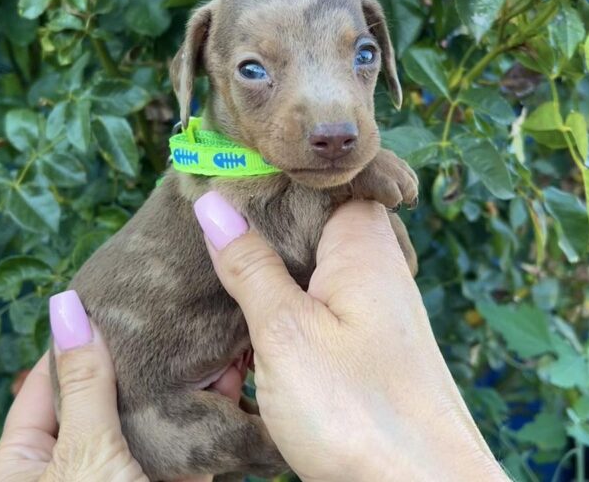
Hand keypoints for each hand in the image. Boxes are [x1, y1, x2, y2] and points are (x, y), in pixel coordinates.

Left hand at [0, 291, 212, 481]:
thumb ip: (84, 384)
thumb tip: (66, 308)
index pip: (44, 386)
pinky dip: (207, 416)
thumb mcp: (84, 454)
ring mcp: (124, 478)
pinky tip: (228, 376)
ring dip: (178, 387)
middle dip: (136, 361)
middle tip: (163, 310)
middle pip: (103, 402)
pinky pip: (189, 448)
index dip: (74, 342)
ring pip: (150, 423)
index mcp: (26, 466)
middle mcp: (75, 470)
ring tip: (201, 334)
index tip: (106, 300)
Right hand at [194, 193, 507, 481]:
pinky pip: (319, 316)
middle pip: (311, 229)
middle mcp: (377, 269)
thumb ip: (248, 266)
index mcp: (363, 245)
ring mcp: (375, 310)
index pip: (323, 180)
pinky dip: (285, 326)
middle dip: (262, 242)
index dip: (275, 177)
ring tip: (229, 316)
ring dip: (269, 292)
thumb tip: (213, 201)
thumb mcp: (285, 332)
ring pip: (310, 278)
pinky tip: (256, 352)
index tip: (224, 176)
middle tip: (210, 254)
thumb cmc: (359, 412)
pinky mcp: (370, 348)